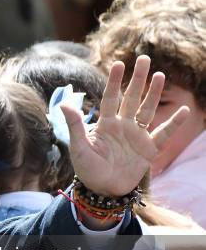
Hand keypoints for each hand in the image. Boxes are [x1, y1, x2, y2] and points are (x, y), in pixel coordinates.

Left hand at [61, 55, 188, 196]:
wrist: (102, 190)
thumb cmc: (87, 169)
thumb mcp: (79, 148)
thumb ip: (75, 126)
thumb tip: (64, 104)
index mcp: (105, 124)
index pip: (110, 98)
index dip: (115, 81)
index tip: (118, 63)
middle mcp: (122, 126)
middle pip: (131, 98)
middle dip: (137, 79)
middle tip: (143, 59)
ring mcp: (137, 136)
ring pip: (147, 110)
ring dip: (154, 94)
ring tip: (160, 75)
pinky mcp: (149, 150)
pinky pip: (163, 134)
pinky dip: (174, 124)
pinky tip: (184, 111)